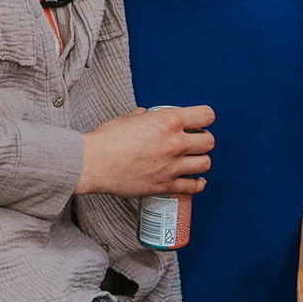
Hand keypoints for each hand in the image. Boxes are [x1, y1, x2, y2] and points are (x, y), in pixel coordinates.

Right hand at [77, 105, 214, 196]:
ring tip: (192, 160)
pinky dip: (198, 184)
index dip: (205, 118)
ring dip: (201, 161)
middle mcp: (175, 142)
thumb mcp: (127, 119)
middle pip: (209, 141)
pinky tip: (196, 180)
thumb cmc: (107, 139)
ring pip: (205, 163)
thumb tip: (144, 115)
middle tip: (194, 142)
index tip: (199, 123)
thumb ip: (141, 116)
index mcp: (169, 120)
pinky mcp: (166, 185)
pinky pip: (193, 186)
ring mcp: (172, 165)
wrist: (93, 163)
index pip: (206, 115)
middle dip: (203, 141)